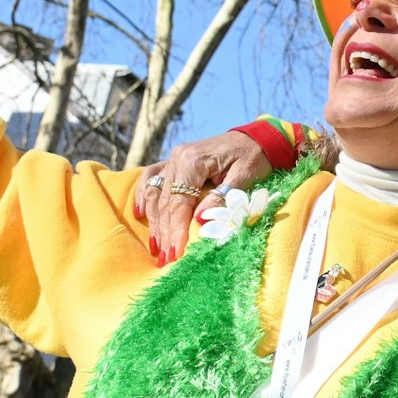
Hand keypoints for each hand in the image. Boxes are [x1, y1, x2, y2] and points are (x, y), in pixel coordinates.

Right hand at [134, 130, 272, 264]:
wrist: (257, 137)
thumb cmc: (254, 157)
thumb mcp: (244, 178)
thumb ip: (221, 198)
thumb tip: (199, 221)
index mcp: (194, 161)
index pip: (179, 202)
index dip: (176, 229)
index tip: (176, 253)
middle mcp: (178, 158)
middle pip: (165, 202)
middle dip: (165, 233)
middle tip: (165, 260)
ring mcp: (173, 158)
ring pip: (156, 194)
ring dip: (155, 222)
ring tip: (157, 248)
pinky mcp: (174, 161)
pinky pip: (152, 178)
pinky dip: (145, 195)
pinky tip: (140, 214)